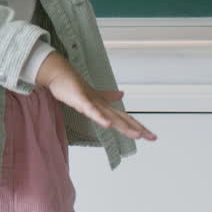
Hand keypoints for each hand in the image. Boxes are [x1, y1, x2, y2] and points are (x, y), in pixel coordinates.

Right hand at [34, 52, 156, 140]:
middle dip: (137, 129)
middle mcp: (102, 105)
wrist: (60, 74)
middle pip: (123, 119)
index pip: (125, 118)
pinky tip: (108, 125)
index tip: (151, 136)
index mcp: (105, 106)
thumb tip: (121, 94)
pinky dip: (101, 118)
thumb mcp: (93, 95)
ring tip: (136, 134)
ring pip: (111, 117)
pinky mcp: (81, 101)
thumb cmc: (74, 86)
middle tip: (151, 137)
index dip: (138, 127)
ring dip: (124, 126)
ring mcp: (92, 103)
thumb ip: (108, 96)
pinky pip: (92, 111)